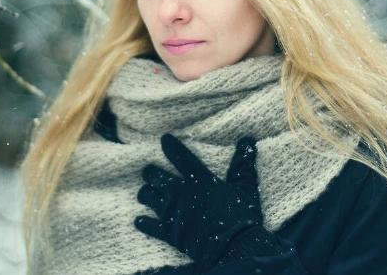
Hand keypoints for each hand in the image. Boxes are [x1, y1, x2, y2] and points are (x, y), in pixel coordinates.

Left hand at [134, 133, 266, 271]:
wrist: (233, 247)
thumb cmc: (241, 217)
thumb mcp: (245, 187)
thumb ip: (242, 164)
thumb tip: (246, 140)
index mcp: (198, 179)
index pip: (180, 156)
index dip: (170, 146)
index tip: (164, 139)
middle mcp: (180, 192)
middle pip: (155, 176)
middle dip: (150, 172)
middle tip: (150, 171)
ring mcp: (171, 212)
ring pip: (147, 196)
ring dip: (145, 193)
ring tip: (146, 192)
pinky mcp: (168, 232)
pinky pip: (148, 225)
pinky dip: (143, 222)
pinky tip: (140, 220)